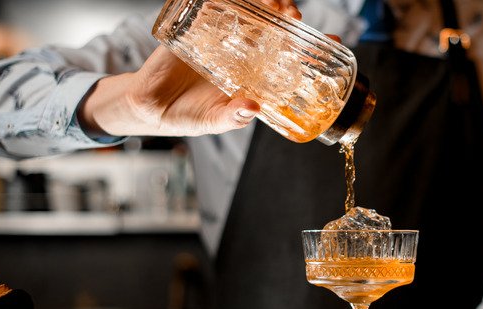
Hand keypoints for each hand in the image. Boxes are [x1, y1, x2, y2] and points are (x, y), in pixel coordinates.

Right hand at [77, 0, 302, 137]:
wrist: (149, 106)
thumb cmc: (187, 117)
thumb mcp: (213, 121)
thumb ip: (232, 116)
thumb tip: (252, 109)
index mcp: (253, 77)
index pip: (288, 58)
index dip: (309, 49)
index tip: (333, 40)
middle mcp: (242, 55)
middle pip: (273, 30)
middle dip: (288, 20)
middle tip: (296, 16)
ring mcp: (220, 39)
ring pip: (249, 15)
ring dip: (264, 5)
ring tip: (276, 4)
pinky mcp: (196, 29)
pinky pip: (212, 8)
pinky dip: (226, 0)